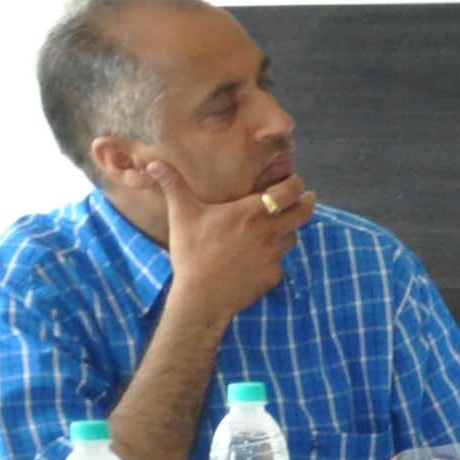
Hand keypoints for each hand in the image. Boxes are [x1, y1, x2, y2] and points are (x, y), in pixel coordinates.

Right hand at [150, 158, 315, 323]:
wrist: (202, 296)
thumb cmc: (192, 252)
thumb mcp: (182, 215)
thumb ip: (173, 186)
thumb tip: (153, 163)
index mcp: (252, 212)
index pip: (289, 191)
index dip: (296, 184)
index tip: (295, 181)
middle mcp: (270, 231)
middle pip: (304, 212)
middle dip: (306, 202)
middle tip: (304, 198)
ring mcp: (275, 255)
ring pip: (293, 236)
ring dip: (290, 229)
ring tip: (279, 226)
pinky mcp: (275, 275)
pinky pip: (282, 261)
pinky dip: (276, 256)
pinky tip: (261, 256)